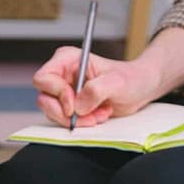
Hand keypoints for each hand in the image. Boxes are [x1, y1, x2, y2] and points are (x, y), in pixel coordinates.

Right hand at [33, 46, 155, 127]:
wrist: (139, 89)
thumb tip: (78, 106)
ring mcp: (63, 91)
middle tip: (89, 116)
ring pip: (52, 112)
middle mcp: (61, 74)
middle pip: (44, 99)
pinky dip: (80, 123)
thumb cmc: (130, 79)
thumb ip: (96, 90)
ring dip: (76, 120)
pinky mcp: (68, 106)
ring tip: (98, 114)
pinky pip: (63, 120)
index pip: (44, 78)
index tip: (74, 105)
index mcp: (67, 60)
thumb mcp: (117, 82)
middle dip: (66, 113)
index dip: (57, 94)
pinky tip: (97, 116)